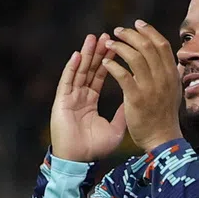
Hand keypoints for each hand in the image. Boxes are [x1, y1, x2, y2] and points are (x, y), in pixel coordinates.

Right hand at [49, 33, 125, 161]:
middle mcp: (79, 96)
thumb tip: (136, 98)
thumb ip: (124, 112)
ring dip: (87, 54)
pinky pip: (68, 82)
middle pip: (90, 69)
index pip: (100, 76)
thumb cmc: (95, 148)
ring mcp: (70, 97)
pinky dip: (73, 68)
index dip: (108, 61)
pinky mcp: (62, 102)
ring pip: (79, 71)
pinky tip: (78, 55)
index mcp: (90, 101)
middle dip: (98, 52)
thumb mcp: (116, 128)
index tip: (118, 47)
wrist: (78, 162)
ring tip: (93, 38)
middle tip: (107, 35)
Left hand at [102, 20, 182, 152]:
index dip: (149, 31)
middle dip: (130, 34)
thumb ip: (172, 76)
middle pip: (148, 46)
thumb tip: (175, 61)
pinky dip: (113, 65)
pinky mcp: (137, 98)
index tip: (137, 24)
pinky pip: (123, 75)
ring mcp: (151, 88)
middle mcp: (164, 78)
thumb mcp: (174, 92)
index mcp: (173, 75)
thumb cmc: (164, 117)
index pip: (162, 45)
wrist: (162, 140)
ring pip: (135, 56)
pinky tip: (106, 63)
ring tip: (108, 44)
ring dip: (119, 46)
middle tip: (117, 31)